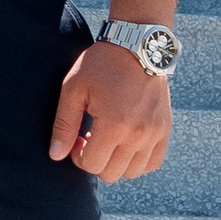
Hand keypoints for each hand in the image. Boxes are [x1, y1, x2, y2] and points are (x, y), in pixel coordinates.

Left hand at [48, 38, 169, 183]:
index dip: (78, 155)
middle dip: (96, 160)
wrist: (137, 45)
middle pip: (111, 174)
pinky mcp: (165, 129)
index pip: (91, 165)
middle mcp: (138, 135)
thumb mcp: (74, 89)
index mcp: (114, 126)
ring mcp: (155, 134)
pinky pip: (153, 163)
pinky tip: (126, 143)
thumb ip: (63, 125)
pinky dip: (138, 161)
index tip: (78, 136)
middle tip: (92, 136)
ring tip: (109, 137)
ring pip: (132, 172)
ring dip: (116, 162)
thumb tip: (55, 156)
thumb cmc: (101, 65)